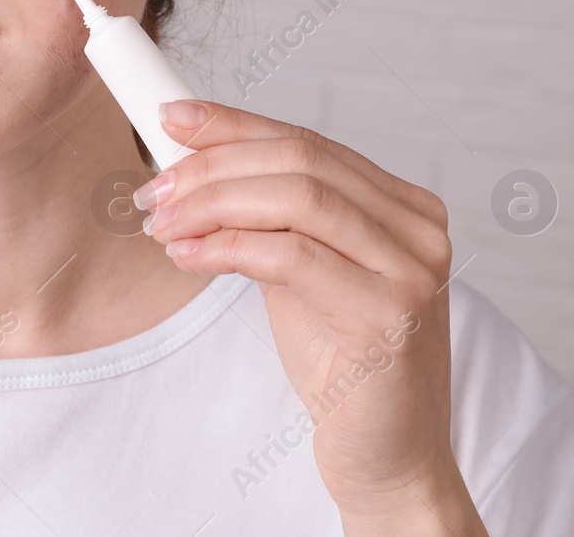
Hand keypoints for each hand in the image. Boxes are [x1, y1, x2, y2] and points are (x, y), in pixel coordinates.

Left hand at [136, 100, 486, 536]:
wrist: (386, 457)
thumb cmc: (343, 363)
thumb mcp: (302, 272)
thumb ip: (269, 218)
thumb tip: (195, 166)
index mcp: (404, 208)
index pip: (308, 142)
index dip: (234, 124)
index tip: (172, 117)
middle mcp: (418, 230)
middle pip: (300, 161)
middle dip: (213, 166)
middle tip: (155, 188)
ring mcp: (411, 271)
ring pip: (297, 199)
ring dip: (213, 204)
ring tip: (163, 223)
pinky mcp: (388, 316)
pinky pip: (291, 257)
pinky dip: (227, 247)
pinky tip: (188, 255)